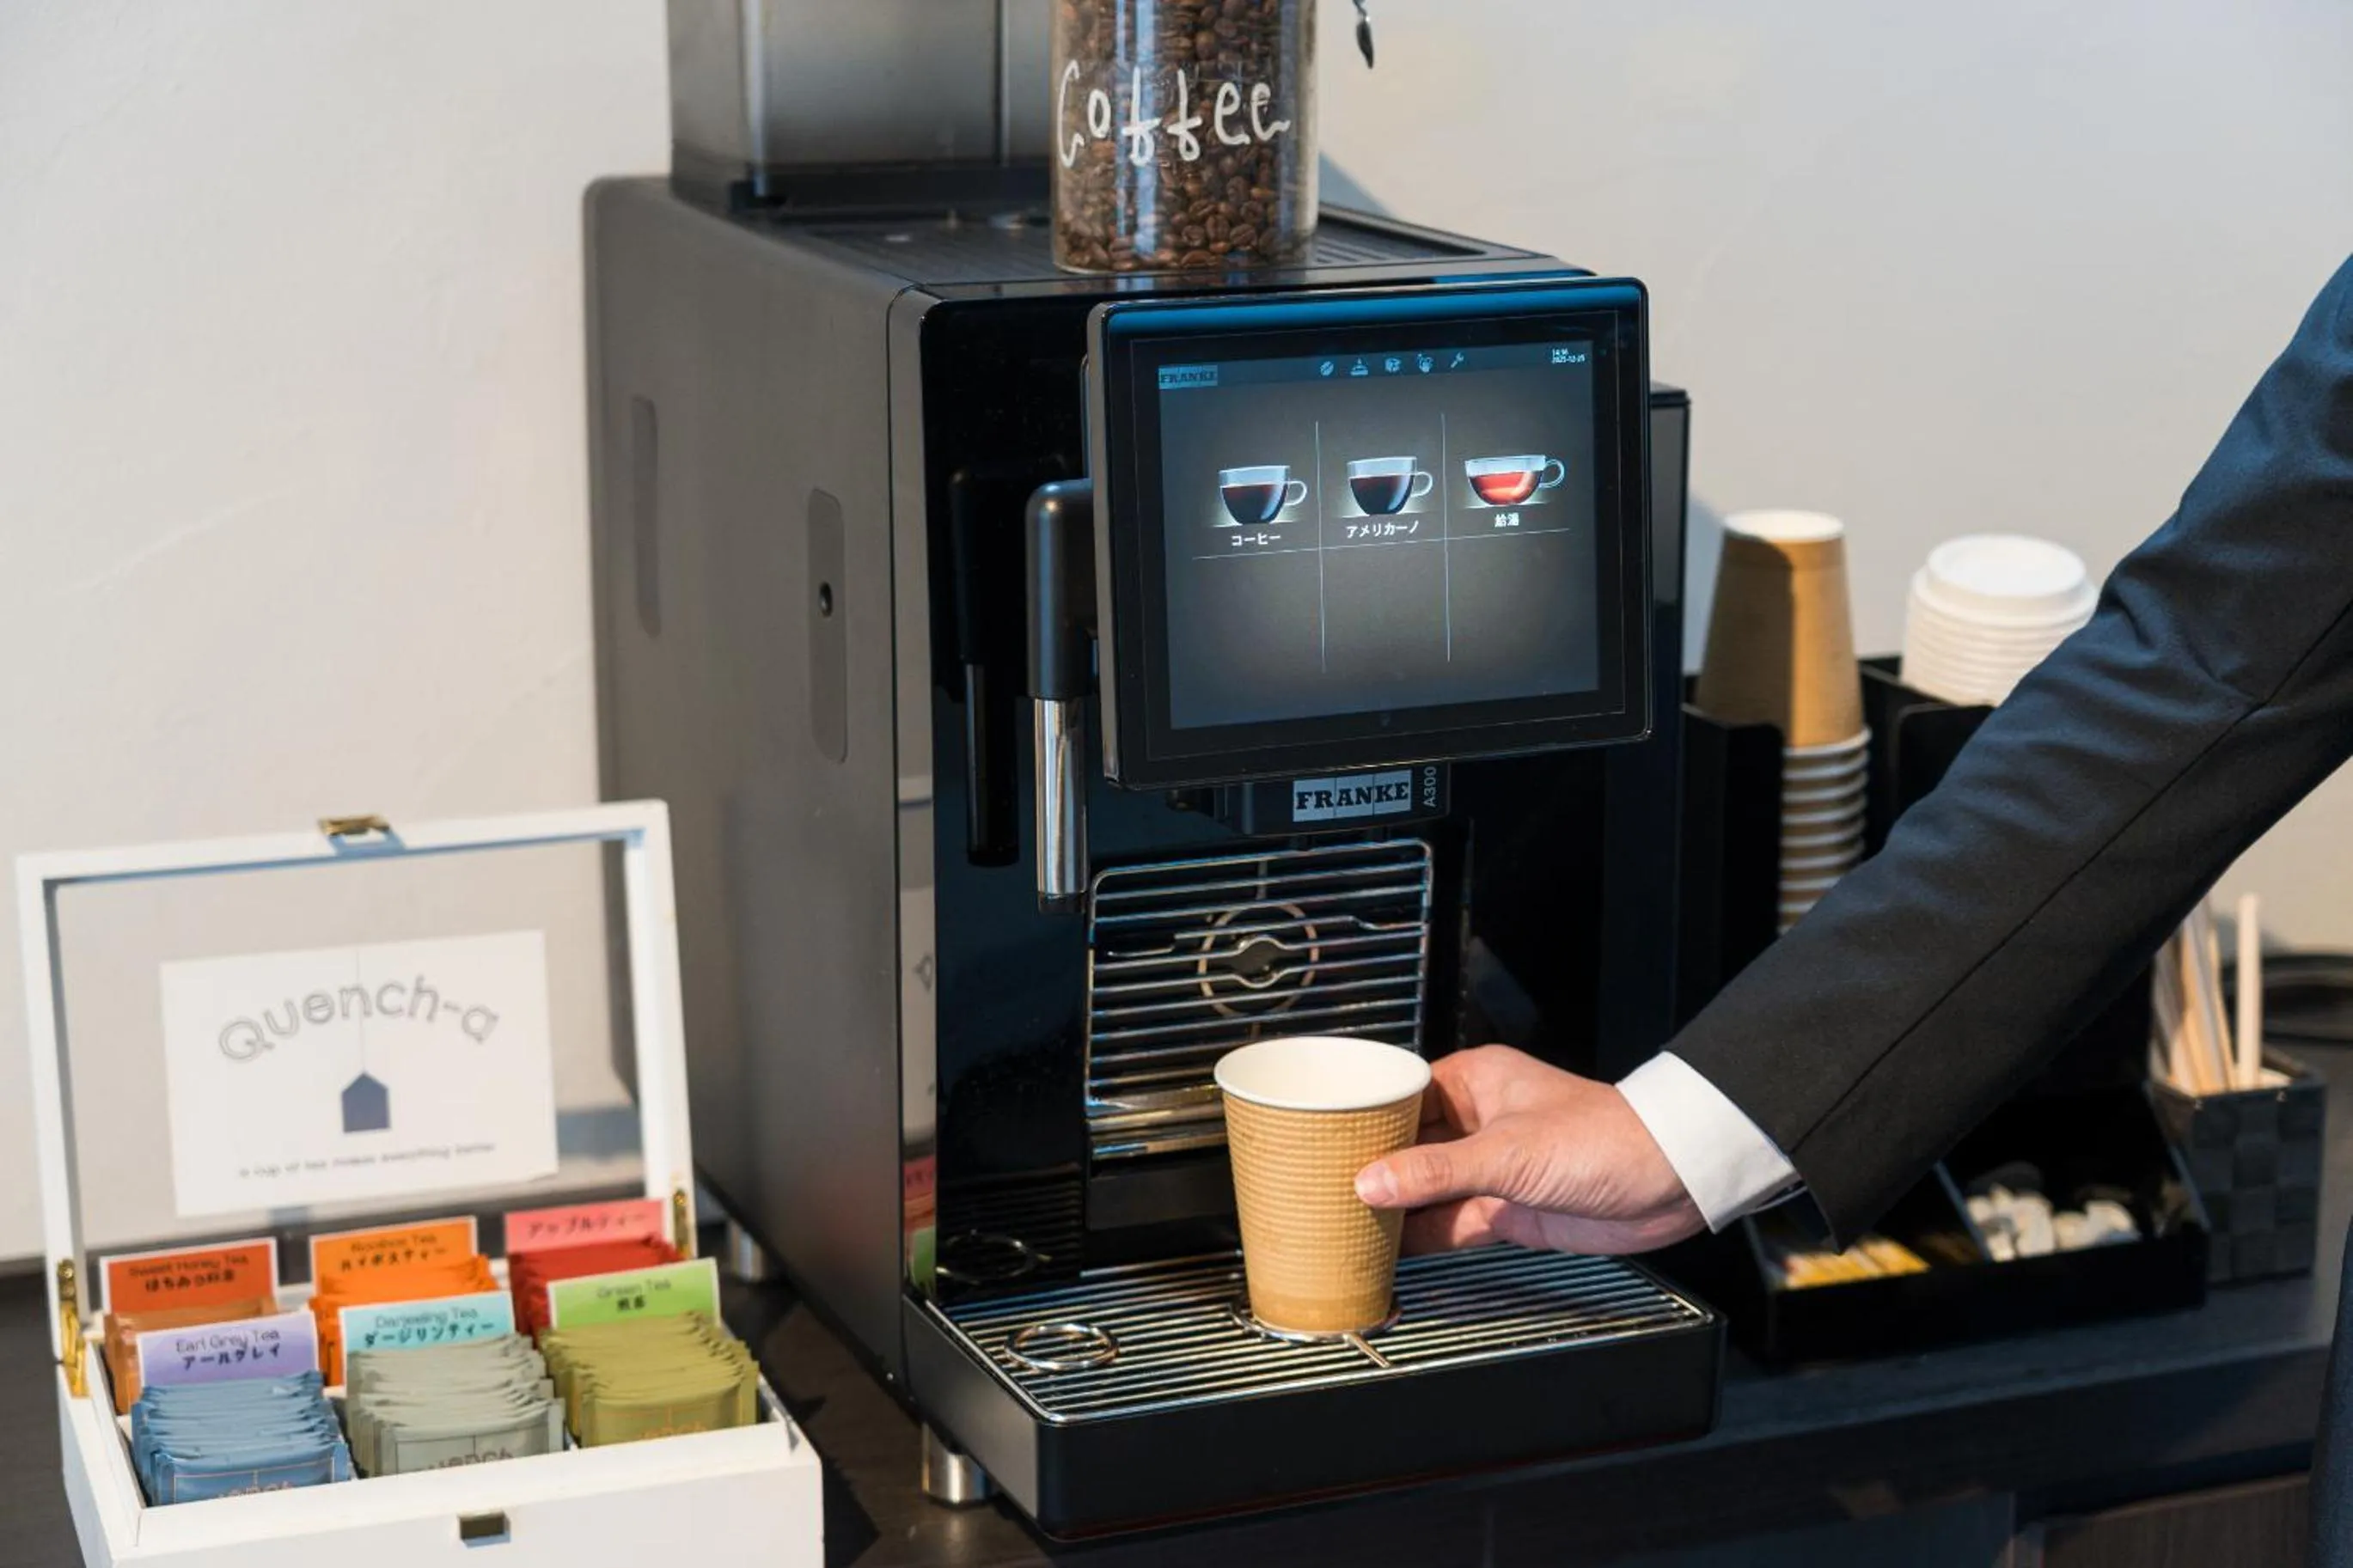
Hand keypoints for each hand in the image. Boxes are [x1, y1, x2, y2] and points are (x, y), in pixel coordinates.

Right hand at [1353, 1045, 1704, 1255]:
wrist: (1671, 1182)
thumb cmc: (1607, 1139)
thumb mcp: (1509, 1154)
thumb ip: (1436, 1173)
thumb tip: (1372, 1181)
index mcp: (1473, 1082)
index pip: (1399, 1095)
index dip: (1361, 1118)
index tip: (1320, 1139)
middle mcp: (1477, 1122)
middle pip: (1405, 1145)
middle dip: (1368, 1168)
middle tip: (1319, 1187)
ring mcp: (1490, 1169)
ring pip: (1423, 1189)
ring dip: (1391, 1207)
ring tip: (1340, 1222)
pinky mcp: (1506, 1209)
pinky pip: (1448, 1224)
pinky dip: (1420, 1238)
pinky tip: (1387, 1249)